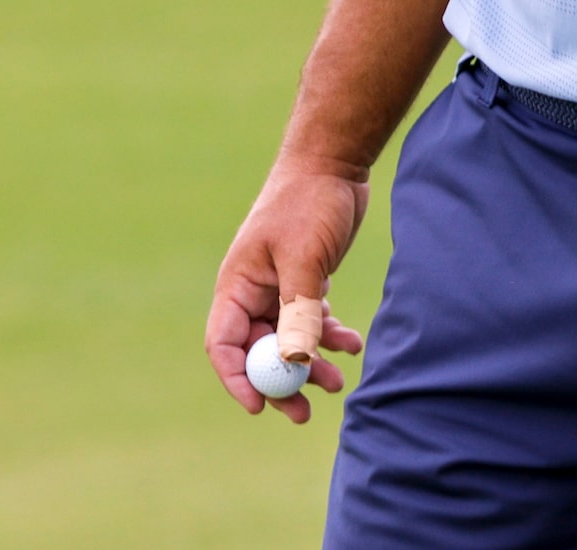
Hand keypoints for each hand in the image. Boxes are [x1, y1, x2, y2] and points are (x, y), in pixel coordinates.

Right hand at [205, 159, 369, 422]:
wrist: (334, 163)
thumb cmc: (310, 203)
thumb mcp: (304, 257)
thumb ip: (298, 308)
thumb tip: (294, 359)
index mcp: (237, 287)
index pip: (224, 346)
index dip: (237, 380)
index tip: (259, 406)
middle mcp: (253, 292)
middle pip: (258, 352)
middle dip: (280, 383)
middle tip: (302, 413)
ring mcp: (280, 288)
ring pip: (289, 341)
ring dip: (310, 363)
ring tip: (337, 383)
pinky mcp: (307, 282)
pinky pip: (312, 321)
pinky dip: (329, 335)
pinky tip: (352, 345)